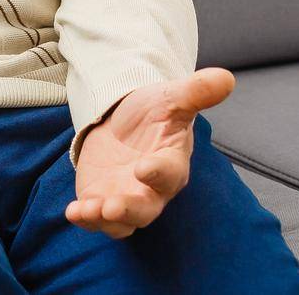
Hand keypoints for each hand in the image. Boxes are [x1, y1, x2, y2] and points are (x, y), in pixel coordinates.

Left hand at [67, 67, 235, 237]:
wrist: (125, 123)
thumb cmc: (153, 114)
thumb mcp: (170, 98)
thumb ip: (195, 92)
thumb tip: (226, 77)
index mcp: (171, 163)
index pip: (169, 173)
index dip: (159, 172)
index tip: (145, 167)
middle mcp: (151, 189)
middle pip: (145, 209)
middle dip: (129, 209)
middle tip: (112, 206)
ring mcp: (125, 197)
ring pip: (121, 221)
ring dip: (105, 219)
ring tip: (88, 210)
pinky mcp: (101, 199)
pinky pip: (96, 218)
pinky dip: (86, 218)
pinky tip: (73, 212)